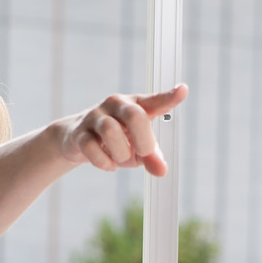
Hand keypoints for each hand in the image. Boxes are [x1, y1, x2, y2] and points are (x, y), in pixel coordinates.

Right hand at [56, 86, 187, 175]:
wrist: (78, 141)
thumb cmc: (116, 141)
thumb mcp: (137, 150)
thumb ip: (152, 158)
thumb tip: (161, 171)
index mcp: (136, 105)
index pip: (155, 101)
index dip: (169, 97)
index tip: (183, 90)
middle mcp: (116, 105)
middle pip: (134, 116)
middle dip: (143, 140)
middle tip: (144, 152)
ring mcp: (96, 116)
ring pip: (111, 131)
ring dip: (121, 153)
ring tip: (121, 159)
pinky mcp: (80, 132)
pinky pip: (91, 148)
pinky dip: (104, 162)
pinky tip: (109, 165)